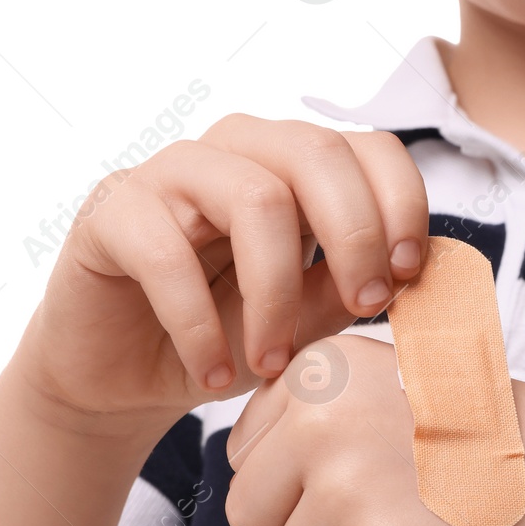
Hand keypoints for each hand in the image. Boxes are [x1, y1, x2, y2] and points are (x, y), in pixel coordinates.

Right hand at [9, 115, 428, 439]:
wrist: (126, 378)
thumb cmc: (225, 337)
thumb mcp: (306, 321)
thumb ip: (351, 289)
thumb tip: (413, 277)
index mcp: (295, 168)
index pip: (368, 147)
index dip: (401, 203)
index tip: (407, 276)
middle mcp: (236, 152)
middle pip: (316, 153)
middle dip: (355, 235)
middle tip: (362, 310)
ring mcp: (170, 174)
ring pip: (253, 198)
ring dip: (276, 293)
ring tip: (272, 363)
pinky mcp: (112, 212)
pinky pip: (166, 252)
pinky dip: (197, 325)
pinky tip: (211, 373)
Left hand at [222, 334, 524, 525]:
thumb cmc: (492, 445)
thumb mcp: (391, 392)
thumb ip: (310, 417)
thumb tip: (234, 470)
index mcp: (318, 370)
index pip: (245, 461)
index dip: (306, 485)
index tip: (381, 466)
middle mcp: (322, 419)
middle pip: (250, 517)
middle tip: (397, 509)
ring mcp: (351, 488)